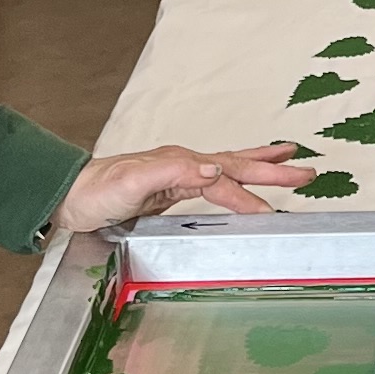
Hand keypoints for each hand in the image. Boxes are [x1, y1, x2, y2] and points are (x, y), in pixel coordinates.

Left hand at [51, 141, 300, 236]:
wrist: (68, 197)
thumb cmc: (95, 191)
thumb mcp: (132, 180)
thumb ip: (173, 172)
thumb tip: (215, 168)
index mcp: (179, 162)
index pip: (224, 181)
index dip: (249, 197)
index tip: (272, 215)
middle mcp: (183, 164)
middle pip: (237, 166)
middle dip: (272, 170)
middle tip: (306, 172)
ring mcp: (179, 175)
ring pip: (229, 169)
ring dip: (260, 166)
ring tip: (289, 158)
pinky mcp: (171, 189)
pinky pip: (216, 183)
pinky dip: (236, 180)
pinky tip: (240, 181)